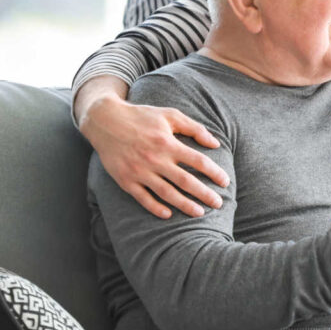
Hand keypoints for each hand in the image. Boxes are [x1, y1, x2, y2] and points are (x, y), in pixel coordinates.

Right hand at [80, 94, 227, 218]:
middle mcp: (154, 159)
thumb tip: (215, 144)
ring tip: (200, 213)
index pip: (198, 161)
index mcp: (167, 142)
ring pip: (166, 193)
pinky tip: (169, 214)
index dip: (214, 172)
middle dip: (204, 194)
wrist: (105, 121)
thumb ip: (194, 128)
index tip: (225, 182)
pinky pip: (143, 198)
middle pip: (185, 181)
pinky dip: (155, 208)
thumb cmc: (142, 117)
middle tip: (218, 203)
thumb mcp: (169, 115)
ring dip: (184, 205)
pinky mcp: (126, 180)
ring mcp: (139, 171)